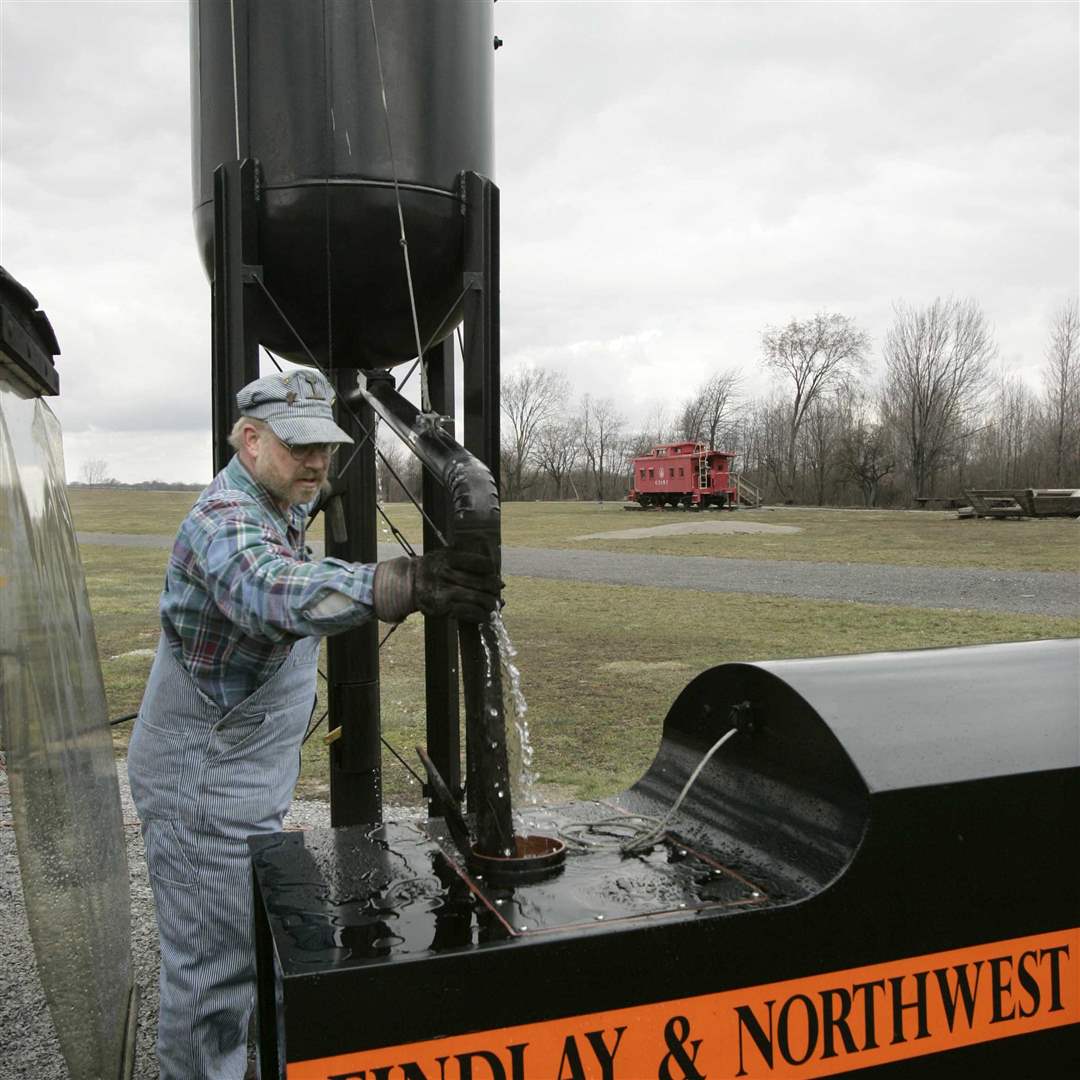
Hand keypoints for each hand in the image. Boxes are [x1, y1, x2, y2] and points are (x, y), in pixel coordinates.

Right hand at [372, 549, 500, 623]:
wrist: (409, 583)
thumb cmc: (431, 568)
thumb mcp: (442, 554)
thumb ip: (462, 555)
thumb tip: (490, 564)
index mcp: (448, 558)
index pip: (479, 563)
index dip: (490, 569)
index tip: (494, 573)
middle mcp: (447, 574)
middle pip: (481, 582)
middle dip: (494, 587)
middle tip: (499, 589)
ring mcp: (445, 592)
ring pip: (477, 598)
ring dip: (491, 603)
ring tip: (495, 604)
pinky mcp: (444, 607)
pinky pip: (468, 612)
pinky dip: (480, 615)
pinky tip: (485, 616)